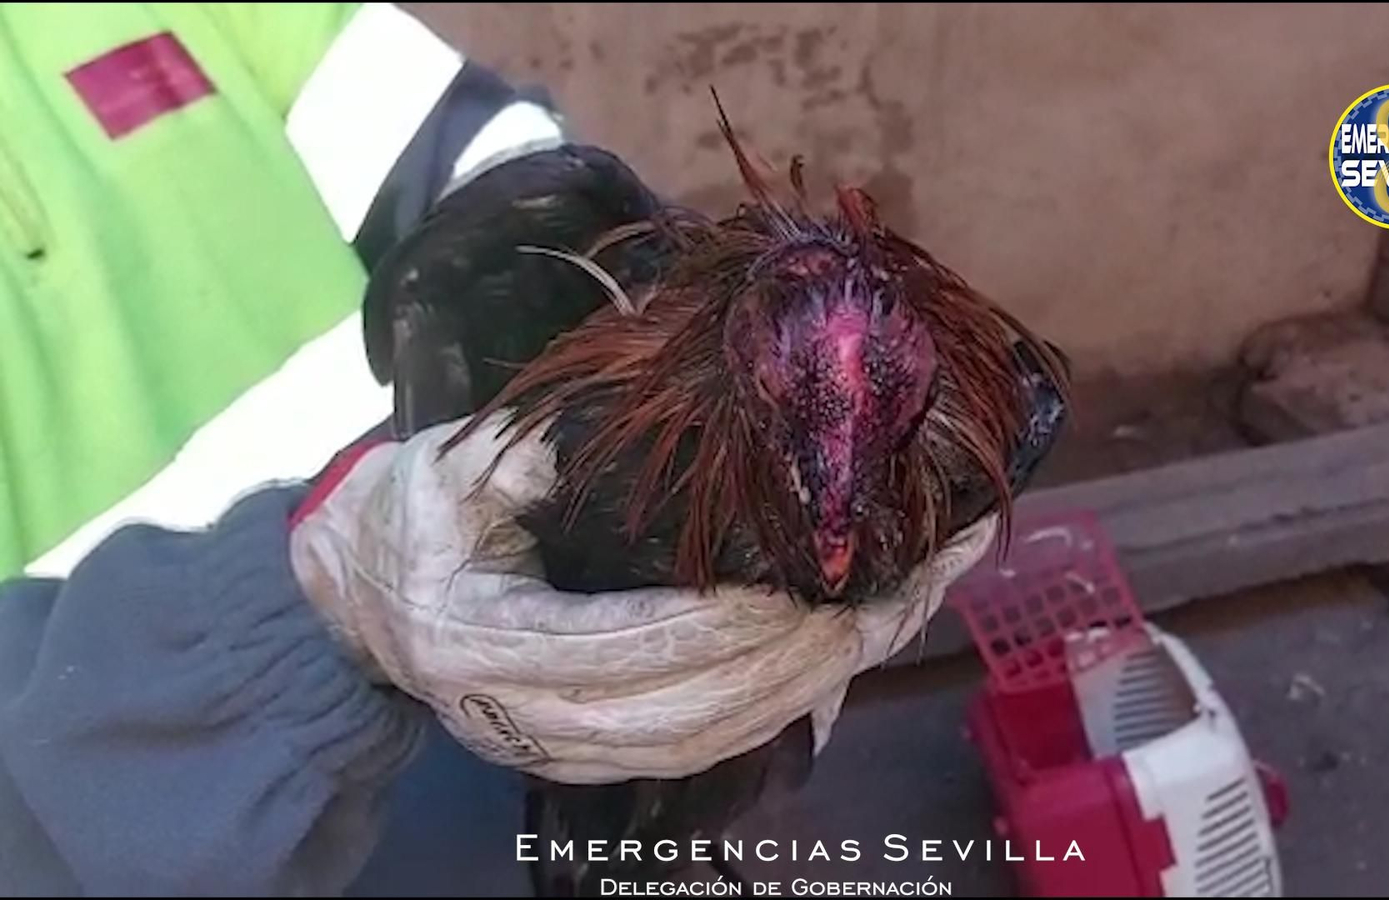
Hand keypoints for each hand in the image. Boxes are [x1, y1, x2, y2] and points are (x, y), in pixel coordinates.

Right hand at [286, 413, 996, 783]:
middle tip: (878, 600)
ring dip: (803, 692)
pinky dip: (776, 710)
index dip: (716, 625)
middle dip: (791, 662)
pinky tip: (843, 663)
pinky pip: (698, 746)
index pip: (619, 646)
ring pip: (702, 742)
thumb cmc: (409, 515)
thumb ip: (539, 453)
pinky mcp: (590, 752)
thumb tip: (652, 426)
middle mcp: (519, 715)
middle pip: (681, 713)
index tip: (799, 583)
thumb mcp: (454, 463)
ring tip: (885, 625)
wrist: (355, 592)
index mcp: (479, 637)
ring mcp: (556, 747)